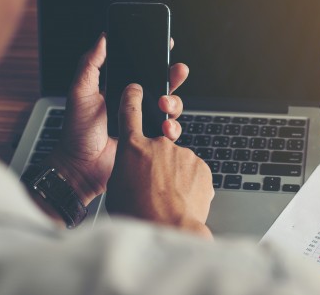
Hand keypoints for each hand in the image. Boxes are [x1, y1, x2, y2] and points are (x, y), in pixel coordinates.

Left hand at [44, 34, 188, 205]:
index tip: (166, 45)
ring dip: (174, 101)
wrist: (80, 168)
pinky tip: (166, 128)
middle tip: (177, 71)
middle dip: (174, 76)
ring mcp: (145, 122)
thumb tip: (102, 38)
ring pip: (171, 105)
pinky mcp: (152, 140)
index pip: (143, 67)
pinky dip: (173, 128)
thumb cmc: (76, 131)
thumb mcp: (80, 92)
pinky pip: (171, 131)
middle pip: (163, 84)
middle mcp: (136, 103)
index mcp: (120, 88)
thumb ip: (90, 64)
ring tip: (164, 104)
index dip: (156, 56)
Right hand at [106, 84, 213, 238]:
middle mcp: (159, 145)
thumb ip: (127, 167)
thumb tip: (136, 167)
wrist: (169, 230)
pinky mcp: (202, 165)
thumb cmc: (138, 214)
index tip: (135, 89)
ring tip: (169, 199)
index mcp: (133, 148)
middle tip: (154, 183)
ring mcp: (183, 154)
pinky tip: (183, 200)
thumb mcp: (117, 187)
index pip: (130, 112)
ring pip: (178, 161)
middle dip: (158, 160)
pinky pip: (194, 172)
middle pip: (159, 144)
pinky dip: (190, 183)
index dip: (132, 98)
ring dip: (175, 175)